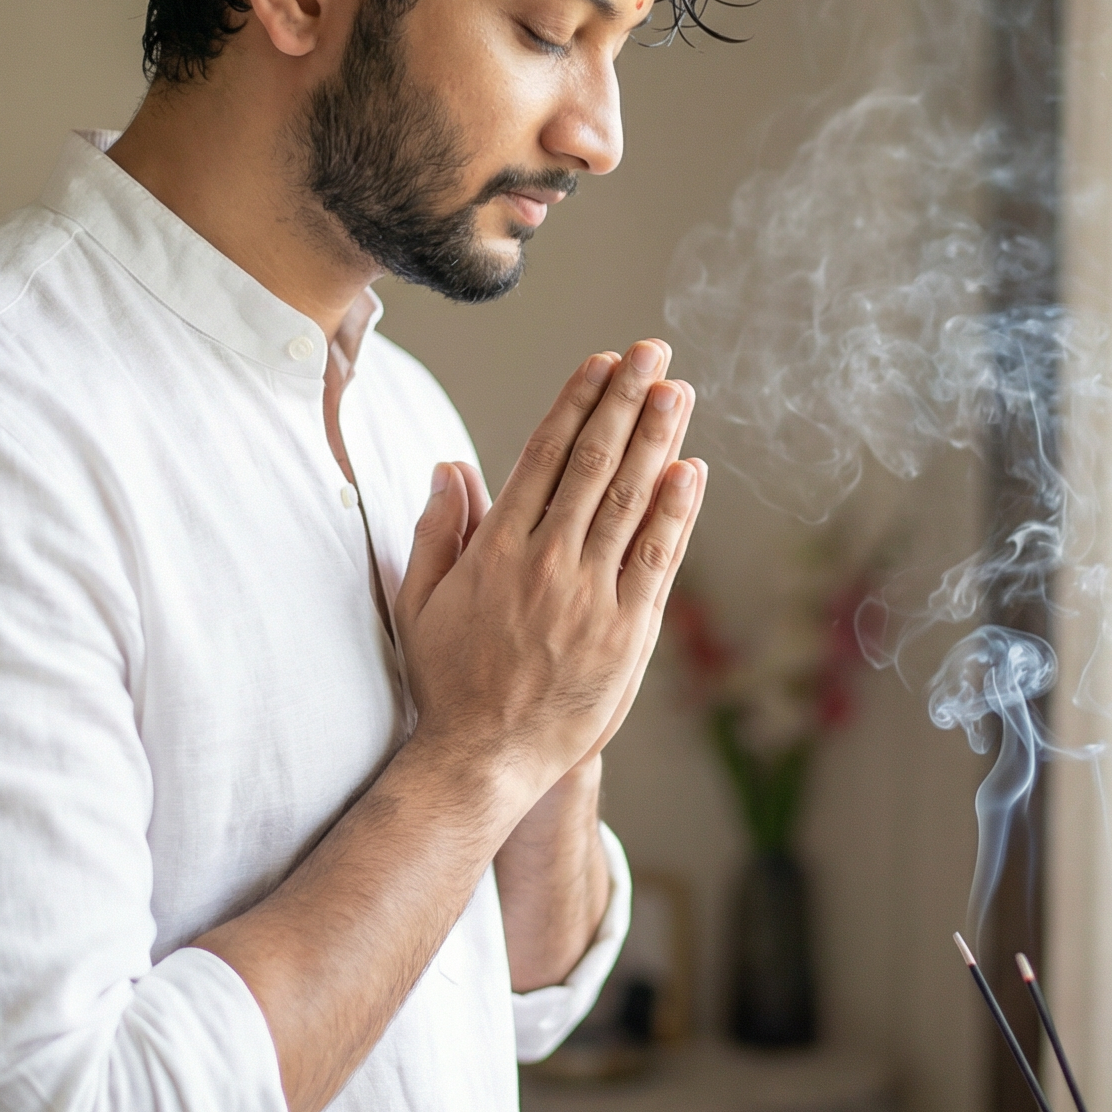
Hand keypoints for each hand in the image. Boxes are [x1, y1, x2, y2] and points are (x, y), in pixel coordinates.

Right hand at [393, 341, 706, 814]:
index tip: (602, 362)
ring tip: (676, 390)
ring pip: (628, 501)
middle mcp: (546, 562)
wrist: (484, 758)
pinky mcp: (626, 633)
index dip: (577, 402)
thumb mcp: (420, 601)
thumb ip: (437, 531)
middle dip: (625, 401)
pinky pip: (656, 560)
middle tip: (652, 353)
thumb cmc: (449, 681)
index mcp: (497, 548)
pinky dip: (675, 513)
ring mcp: (589, 596)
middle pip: (593, 463)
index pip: (544, 455)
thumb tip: (451, 466)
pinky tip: (691, 470)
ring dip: (656, 440)